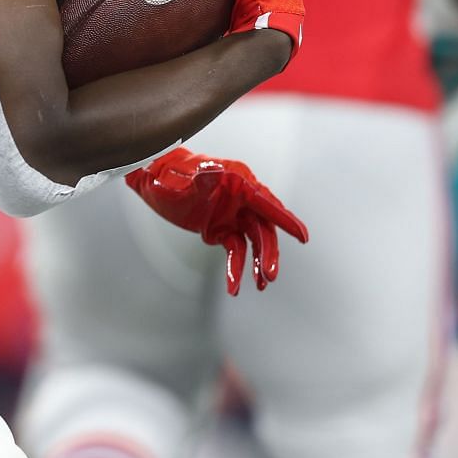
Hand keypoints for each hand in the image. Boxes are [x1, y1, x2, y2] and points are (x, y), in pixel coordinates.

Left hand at [127, 147, 308, 293]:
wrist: (154, 180)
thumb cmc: (169, 174)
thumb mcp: (183, 179)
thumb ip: (201, 177)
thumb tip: (214, 170)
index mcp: (238, 182)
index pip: (267, 203)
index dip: (286, 220)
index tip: (303, 236)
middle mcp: (241, 199)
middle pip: (263, 228)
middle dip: (269, 253)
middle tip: (270, 274)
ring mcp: (232, 215)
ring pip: (253, 242)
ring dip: (257, 263)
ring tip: (261, 285)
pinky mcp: (221, 230)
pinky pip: (235, 252)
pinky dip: (236, 269)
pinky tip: (235, 286)